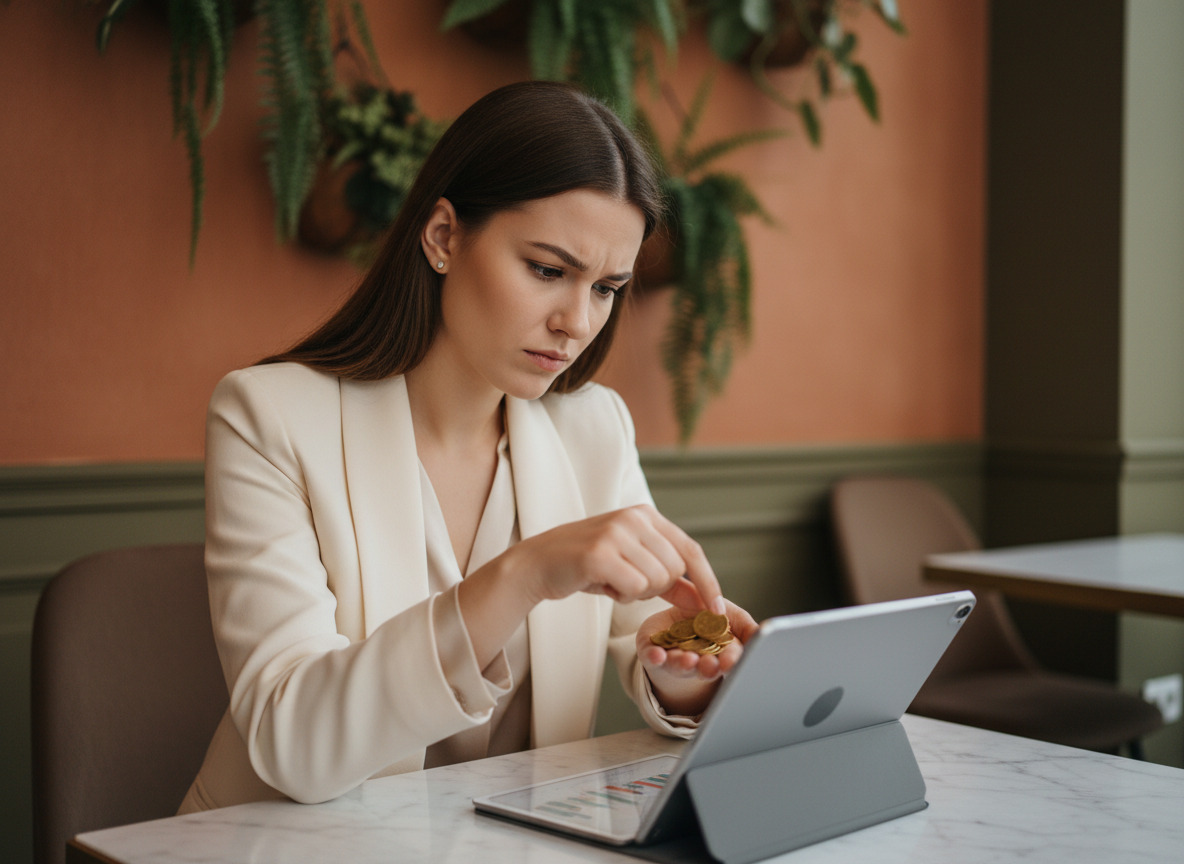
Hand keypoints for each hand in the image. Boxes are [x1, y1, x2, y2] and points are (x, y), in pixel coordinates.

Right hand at [509, 504, 722, 613]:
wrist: (537, 564)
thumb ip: (668, 579)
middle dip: (655, 588)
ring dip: (635, 593)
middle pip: (674, 570)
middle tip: (626, 583)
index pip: (691, 549)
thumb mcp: (631, 564)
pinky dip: (619, 596)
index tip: (717, 610)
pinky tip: (600, 584)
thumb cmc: (586, 565)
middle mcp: (633, 517)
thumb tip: (702, 600)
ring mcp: (615, 533)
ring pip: (655, 581)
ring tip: (610, 580)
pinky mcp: (599, 553)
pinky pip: (633, 589)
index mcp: (645, 514)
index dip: (708, 581)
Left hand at [637, 599, 758, 716]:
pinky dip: (654, 657)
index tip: (730, 660)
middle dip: (707, 667)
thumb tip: (763, 633)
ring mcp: (673, 658)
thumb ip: (746, 626)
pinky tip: (657, 655)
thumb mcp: (731, 616)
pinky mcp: (652, 652)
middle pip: (704, 668)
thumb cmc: (708, 617)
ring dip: (683, 664)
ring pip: (678, 665)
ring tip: (686, 659)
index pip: (728, 658)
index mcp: (719, 654)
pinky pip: (651, 657)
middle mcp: (697, 660)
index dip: (730, 660)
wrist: (674, 616)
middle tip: (708, 665)